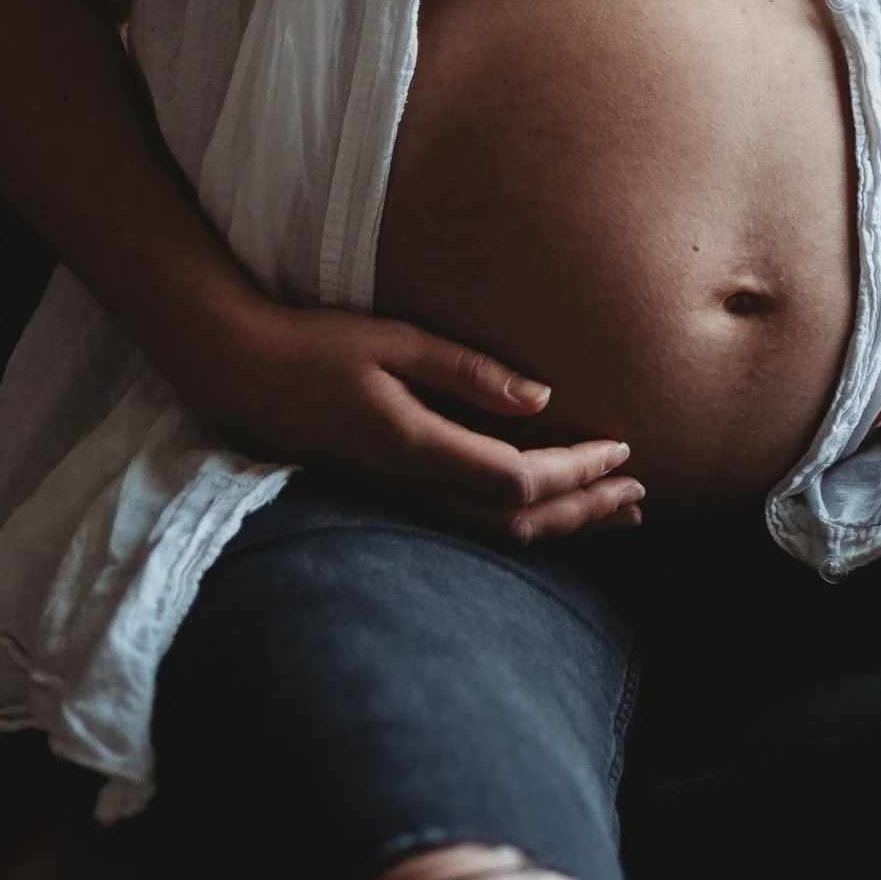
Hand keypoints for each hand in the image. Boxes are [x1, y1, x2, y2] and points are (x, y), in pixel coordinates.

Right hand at [188, 296, 644, 543]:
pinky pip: (471, 528)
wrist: (239, 377)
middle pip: (515, 525)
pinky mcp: (392, 501)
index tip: (622, 447)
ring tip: (617, 514)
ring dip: (562, 527)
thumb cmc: (316, 346)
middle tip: (641, 493)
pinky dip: (524, 525)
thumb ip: (468, 371)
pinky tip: (552, 514)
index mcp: (412, 446)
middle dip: (584, 511)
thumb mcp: (394, 340)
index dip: (576, 472)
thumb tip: (543, 398)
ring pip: (494, 538)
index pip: (515, 480)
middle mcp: (407, 489)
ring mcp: (397, 503)